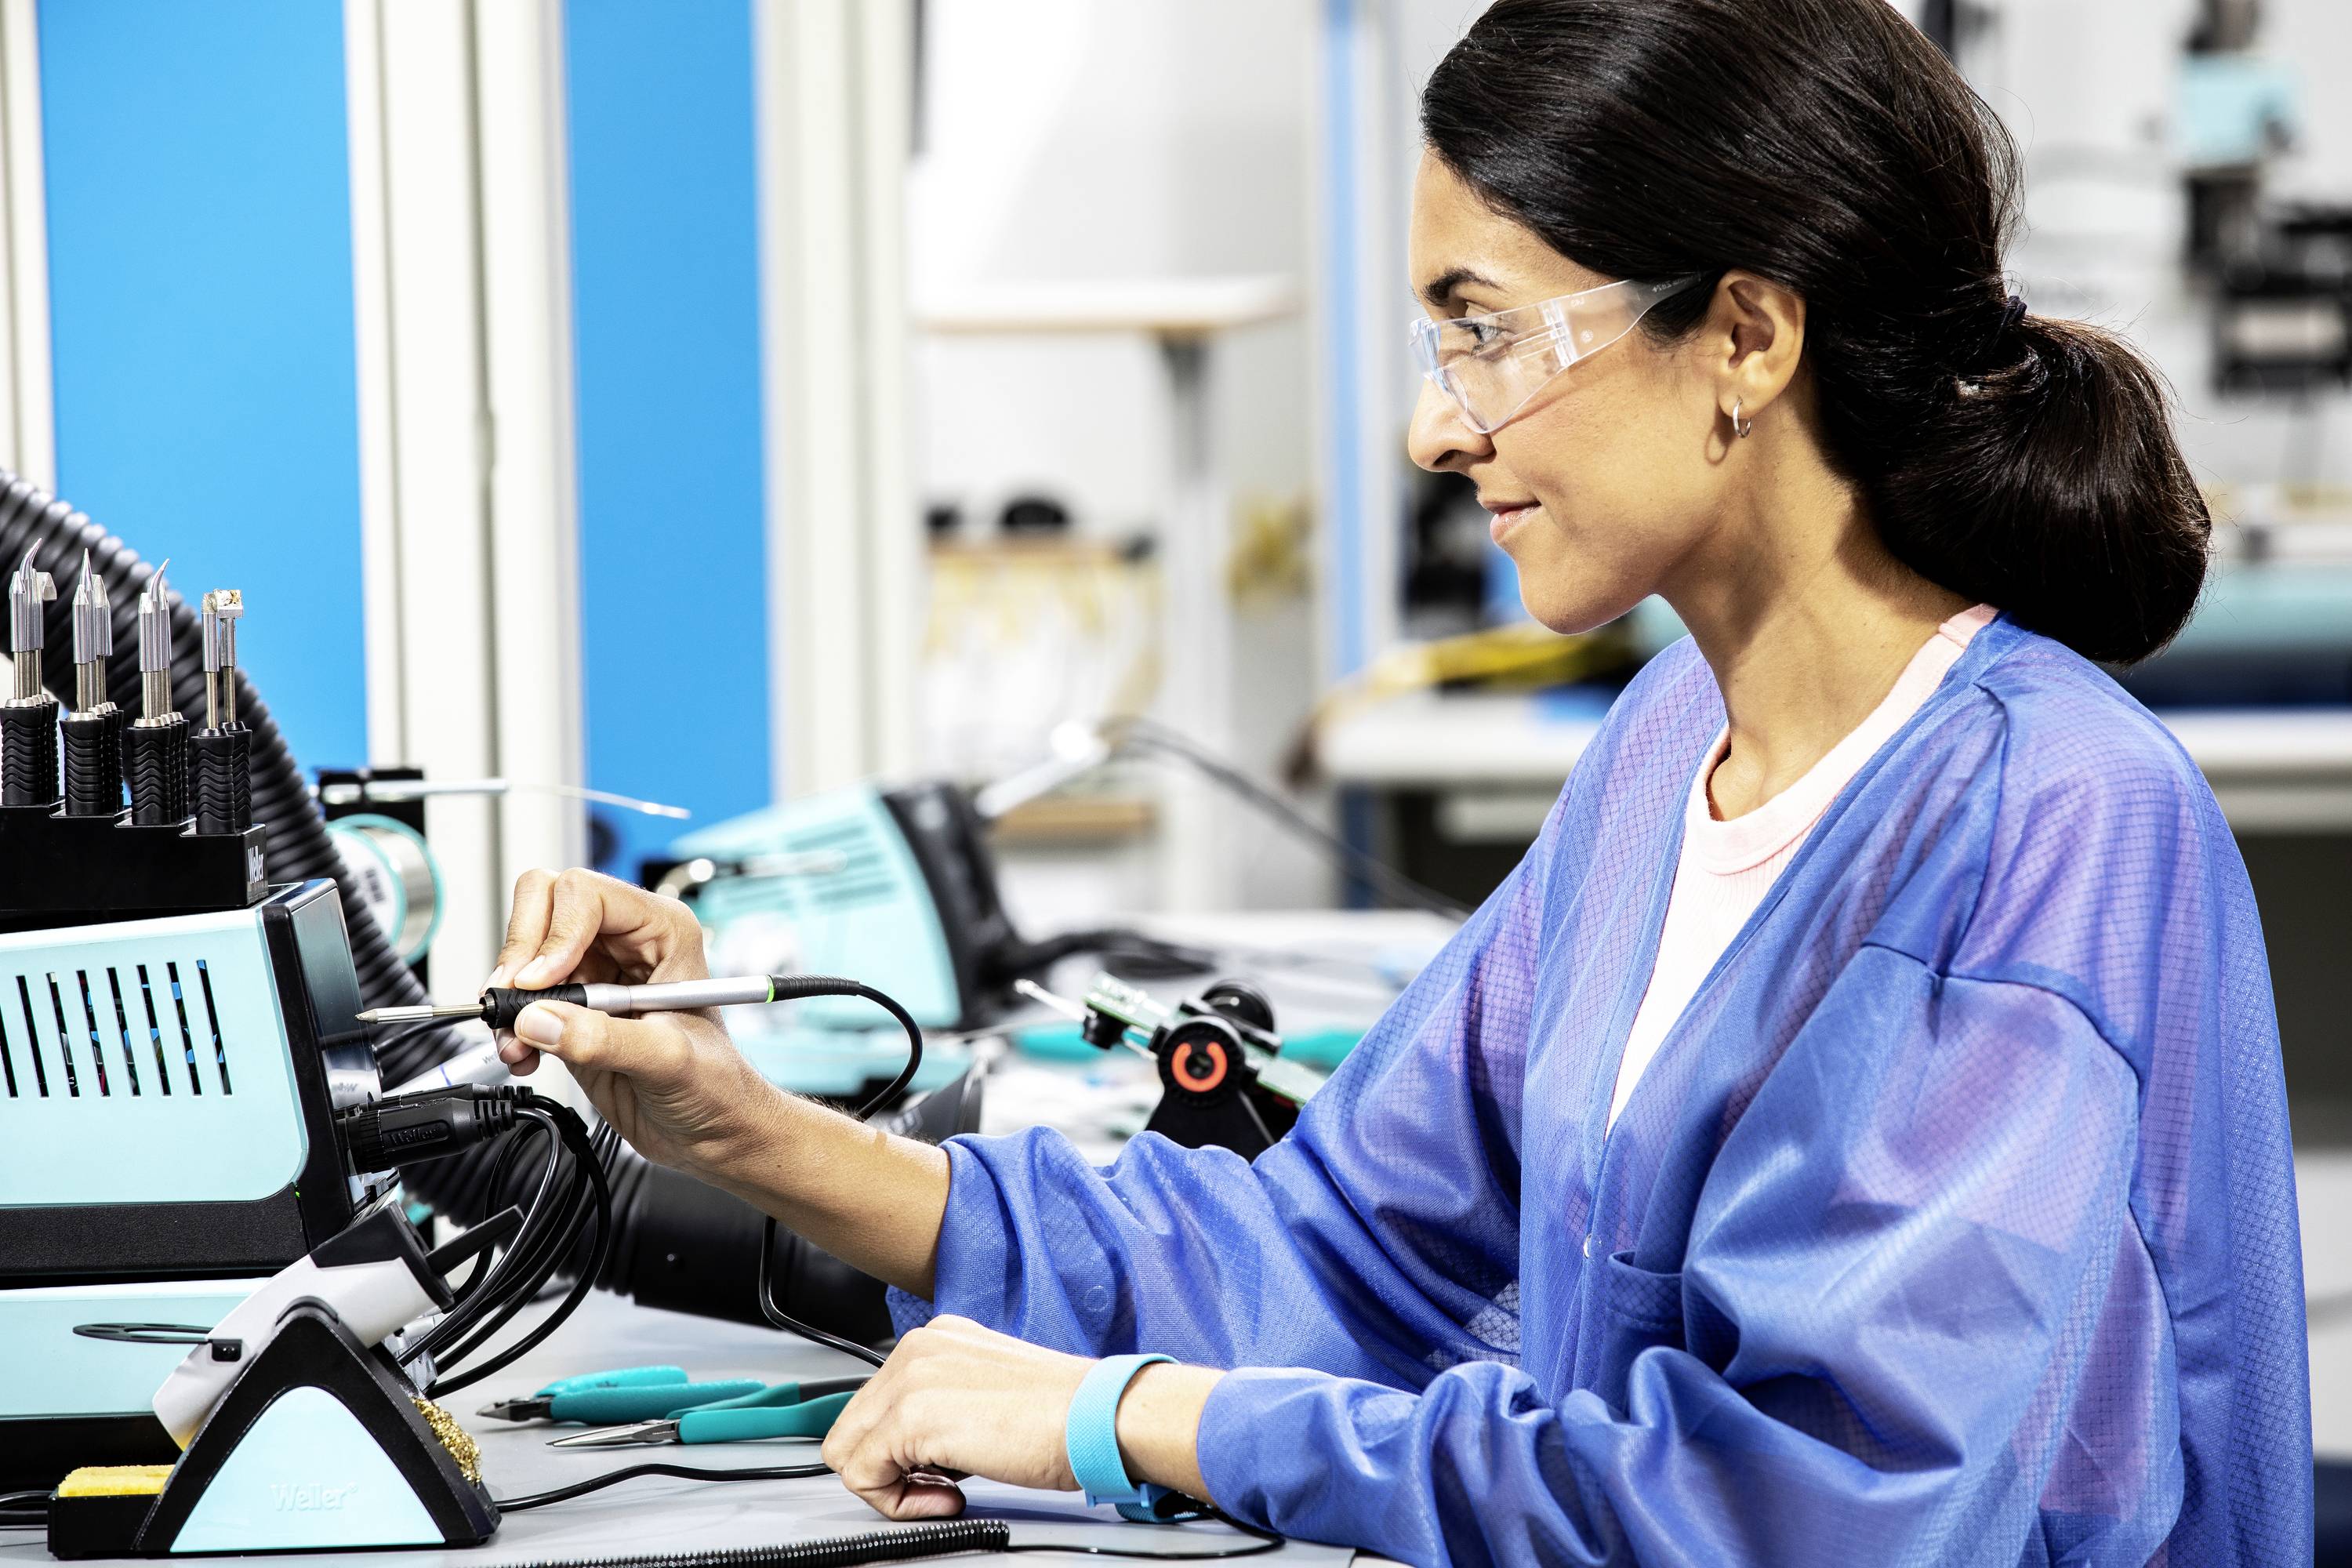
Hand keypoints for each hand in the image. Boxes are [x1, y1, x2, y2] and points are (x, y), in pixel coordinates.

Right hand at [489, 868, 784, 1175]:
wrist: (713, 1132)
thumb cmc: (717, 1086)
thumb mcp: (669, 1059)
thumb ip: (604, 1038)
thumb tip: (539, 1019)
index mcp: (662, 930)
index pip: (585, 894)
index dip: (555, 934)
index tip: (539, 983)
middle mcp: (625, 943)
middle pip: (544, 906)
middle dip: (521, 954)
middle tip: (516, 1000)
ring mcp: (594, 975)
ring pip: (525, 954)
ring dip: (510, 997)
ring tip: (519, 1042)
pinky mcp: (571, 1012)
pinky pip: (520, 1000)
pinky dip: (510, 1026)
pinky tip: (525, 1055)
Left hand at [821, 1317, 1219, 1521]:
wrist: (1100, 1416)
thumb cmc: (1067, 1412)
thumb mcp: (990, 1392)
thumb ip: (947, 1403)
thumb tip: (916, 1447)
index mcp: (938, 1338)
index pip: (875, 1404)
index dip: (901, 1451)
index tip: (940, 1471)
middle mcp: (918, 1347)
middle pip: (851, 1427)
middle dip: (890, 1469)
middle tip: (942, 1487)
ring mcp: (910, 1377)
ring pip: (847, 1452)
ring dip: (894, 1486)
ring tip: (948, 1491)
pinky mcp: (911, 1415)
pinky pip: (862, 1477)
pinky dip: (899, 1503)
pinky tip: (950, 1498)